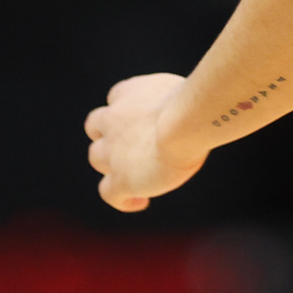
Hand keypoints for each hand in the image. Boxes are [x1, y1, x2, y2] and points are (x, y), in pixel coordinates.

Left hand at [84, 73, 207, 211]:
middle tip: (133, 146)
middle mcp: (113, 119)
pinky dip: (123, 199)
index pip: (117, 99)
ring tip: (137, 175)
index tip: (144, 120)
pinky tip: (140, 201)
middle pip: (96, 126)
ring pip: (97, 157)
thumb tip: (196, 109)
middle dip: (110, 134)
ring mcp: (111, 151)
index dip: (127, 110)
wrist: (185, 122)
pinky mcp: (120, 180)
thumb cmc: (195, 103)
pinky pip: (109, 193)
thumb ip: (177, 101)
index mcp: (129, 91)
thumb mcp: (183, 91)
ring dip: (112, 164)